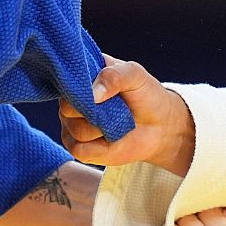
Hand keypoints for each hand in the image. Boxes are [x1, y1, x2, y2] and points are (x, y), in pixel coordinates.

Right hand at [60, 56, 195, 175]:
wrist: (160, 126)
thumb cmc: (145, 95)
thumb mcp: (135, 75)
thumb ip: (113, 76)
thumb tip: (92, 94)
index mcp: (81, 76)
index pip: (65, 78)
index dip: (79, 85)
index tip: (102, 90)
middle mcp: (72, 100)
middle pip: (66, 107)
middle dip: (93, 110)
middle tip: (115, 107)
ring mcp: (73, 124)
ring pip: (76, 130)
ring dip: (102, 129)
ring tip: (118, 122)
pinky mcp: (79, 147)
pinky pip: (79, 150)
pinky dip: (99, 147)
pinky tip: (112, 138)